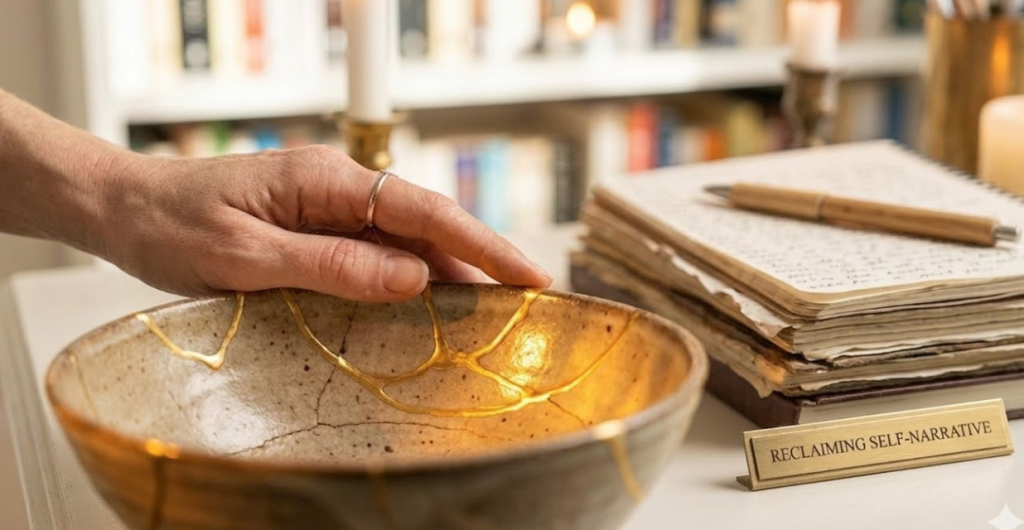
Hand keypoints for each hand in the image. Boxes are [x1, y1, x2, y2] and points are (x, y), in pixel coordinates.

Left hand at [92, 145, 551, 301]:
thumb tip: (411, 277)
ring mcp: (328, 207)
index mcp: (324, 180)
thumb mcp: (245, 254)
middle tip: (526, 305)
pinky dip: (410, 279)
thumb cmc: (171, 224)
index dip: (481, 243)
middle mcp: (336, 187)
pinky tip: (429, 306)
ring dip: (450, 274)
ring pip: (406, 240)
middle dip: (481, 261)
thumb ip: (329, 264)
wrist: (124, 208)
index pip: (422, 210)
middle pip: (426, 223)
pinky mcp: (316, 228)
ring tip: (492, 313)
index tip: (527, 273)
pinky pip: (376, 252)